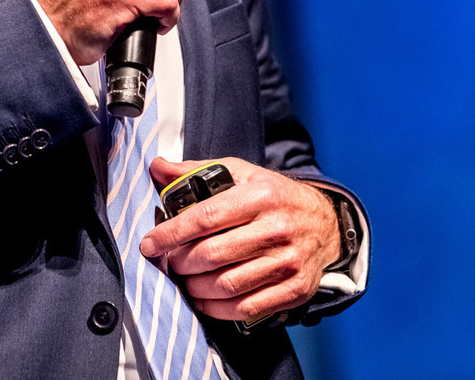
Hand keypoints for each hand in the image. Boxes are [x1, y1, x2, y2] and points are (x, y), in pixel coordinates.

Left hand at [139, 157, 340, 321]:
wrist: (325, 223)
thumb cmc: (274, 197)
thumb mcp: (241, 174)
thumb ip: (196, 172)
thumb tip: (158, 167)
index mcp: (260, 195)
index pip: (206, 218)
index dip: (171, 233)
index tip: (149, 243)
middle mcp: (276, 229)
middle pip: (212, 255)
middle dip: (179, 263)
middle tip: (168, 262)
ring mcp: (287, 262)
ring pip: (226, 285)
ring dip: (194, 287)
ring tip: (184, 279)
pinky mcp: (295, 288)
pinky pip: (245, 308)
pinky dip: (216, 309)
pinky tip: (203, 299)